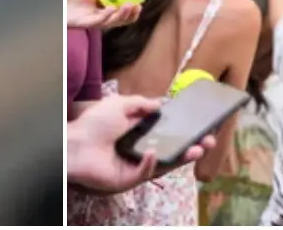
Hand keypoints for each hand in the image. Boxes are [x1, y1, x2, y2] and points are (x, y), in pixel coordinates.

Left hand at [68, 0, 141, 30]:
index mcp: (93, 0)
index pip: (114, 3)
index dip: (127, 2)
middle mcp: (92, 11)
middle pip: (115, 16)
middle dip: (129, 15)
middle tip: (140, 4)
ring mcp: (87, 18)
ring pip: (109, 22)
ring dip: (122, 17)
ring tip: (132, 7)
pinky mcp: (80, 24)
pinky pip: (96, 23)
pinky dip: (106, 17)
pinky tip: (114, 9)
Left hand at [68, 95, 214, 193]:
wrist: (74, 144)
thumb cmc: (94, 123)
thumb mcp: (120, 104)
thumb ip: (141, 104)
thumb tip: (161, 103)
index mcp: (139, 133)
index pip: (166, 132)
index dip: (182, 129)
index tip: (200, 123)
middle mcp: (141, 150)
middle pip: (171, 150)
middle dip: (191, 146)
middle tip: (208, 140)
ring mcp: (136, 166)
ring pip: (165, 164)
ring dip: (181, 157)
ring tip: (197, 149)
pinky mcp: (129, 179)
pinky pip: (145, 173)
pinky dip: (151, 163)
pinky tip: (154, 153)